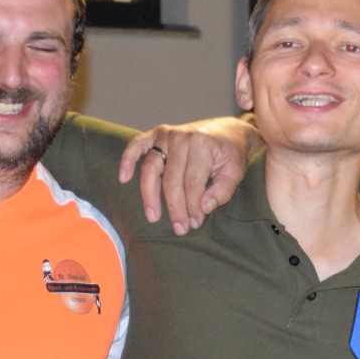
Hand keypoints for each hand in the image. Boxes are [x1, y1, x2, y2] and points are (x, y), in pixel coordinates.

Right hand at [118, 117, 257, 234]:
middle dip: (175, 207)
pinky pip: (136, 145)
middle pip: (171, 179)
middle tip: (179, 228)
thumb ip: (222, 191)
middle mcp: (182, 137)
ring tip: (153, 216)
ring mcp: (167, 134)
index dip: (192, 207)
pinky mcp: (156, 133)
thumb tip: (203, 208)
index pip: (192, 183)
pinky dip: (127, 160)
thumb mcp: (236, 171)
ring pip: (151, 168)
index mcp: (203, 144)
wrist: (228, 130)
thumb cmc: (231, 153)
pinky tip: (123, 178)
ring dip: (150, 195)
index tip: (194, 223)